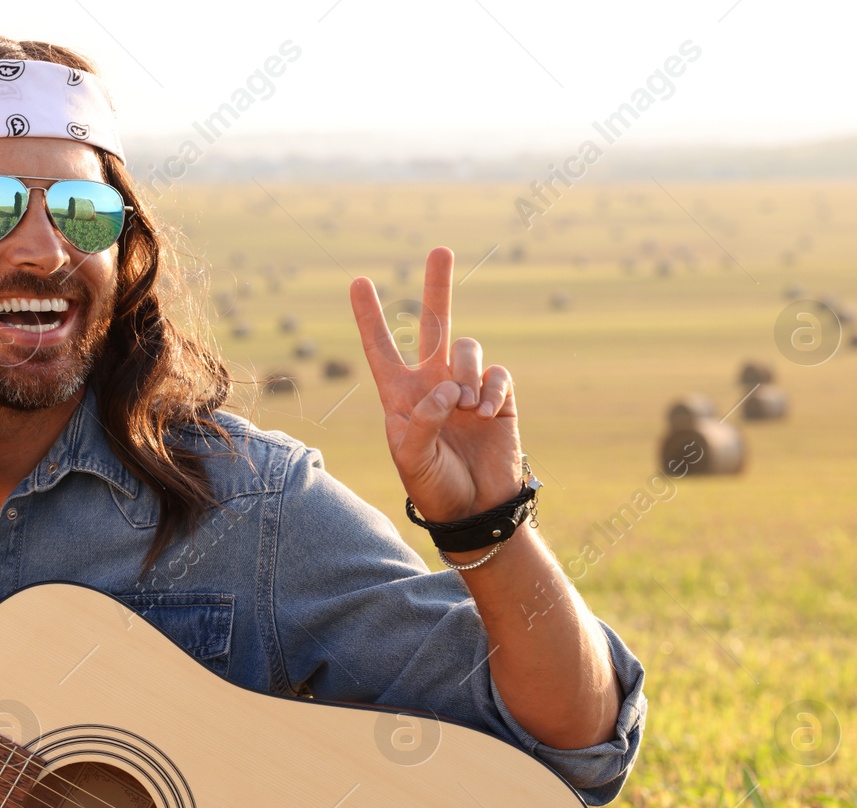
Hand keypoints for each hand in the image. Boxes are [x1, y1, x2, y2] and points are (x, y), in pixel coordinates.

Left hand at [349, 246, 521, 522]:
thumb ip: (420, 422)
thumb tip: (445, 390)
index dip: (369, 317)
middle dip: (437, 285)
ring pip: (466, 347)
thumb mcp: (411, 459)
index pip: (380, 348)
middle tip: (441, 248)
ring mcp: (467, 387)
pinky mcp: (498, 396)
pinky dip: (491, 389)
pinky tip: (485, 413)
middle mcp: (432, 383)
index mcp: (400, 395)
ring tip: (465, 406)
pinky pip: (497, 373)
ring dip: (465, 370)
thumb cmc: (433, 486)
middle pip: (434, 323)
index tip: (358, 282)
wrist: (475, 509)